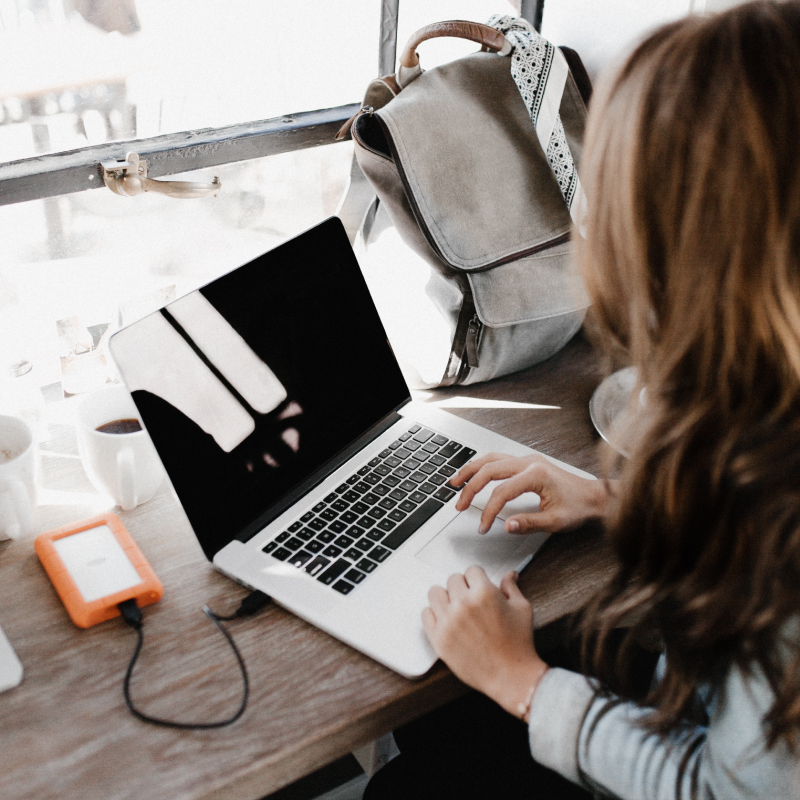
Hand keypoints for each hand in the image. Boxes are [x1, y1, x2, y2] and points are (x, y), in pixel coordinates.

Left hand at [422, 567, 547, 717]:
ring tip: (455, 607)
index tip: (479, 586)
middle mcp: (463, 604)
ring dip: (445, 597)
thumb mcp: (522, 609)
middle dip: (463, 587)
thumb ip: (511, 588)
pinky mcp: (438, 638)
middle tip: (470, 599)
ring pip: (435, 592)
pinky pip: (426, 614)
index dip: (478, 578)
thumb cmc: (519, 644)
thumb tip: (509, 575)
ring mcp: (448, 621)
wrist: (510, 676)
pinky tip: (446, 620)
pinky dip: (434, 614)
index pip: (471, 570)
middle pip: (452, 579)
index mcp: (484, 593)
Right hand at [451, 452, 610, 534]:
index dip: (488, 511)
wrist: (594, 496)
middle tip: (459, 505)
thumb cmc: (579, 507)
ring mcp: (527, 460)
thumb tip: (507, 525)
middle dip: (470, 488)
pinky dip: (482, 466)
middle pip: (489, 469)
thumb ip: (529, 523)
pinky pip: (498, 459)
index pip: (501, 492)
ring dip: (471, 470)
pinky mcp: (527, 462)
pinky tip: (473, 474)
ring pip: (491, 459)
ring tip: (455, 483)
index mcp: (536, 475)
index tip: (483, 526)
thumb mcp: (556, 521)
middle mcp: (529, 462)